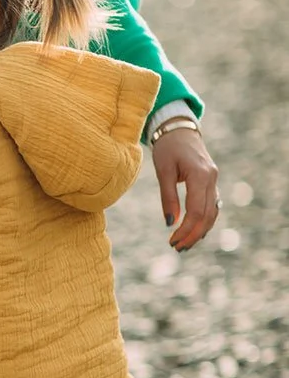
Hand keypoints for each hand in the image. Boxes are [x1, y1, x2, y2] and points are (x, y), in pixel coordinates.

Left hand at [151, 126, 219, 250]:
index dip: (186, 229)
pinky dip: (204, 221)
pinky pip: (211, 206)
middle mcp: (211, 179)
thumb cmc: (168, 148)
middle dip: (192, 235)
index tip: (172, 241)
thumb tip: (170, 223)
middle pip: (207, 215)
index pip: (196, 211)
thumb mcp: (163, 170)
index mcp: (200, 175)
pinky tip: (193, 232)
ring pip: (212, 213)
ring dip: (200, 231)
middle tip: (177, 248)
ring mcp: (214, 181)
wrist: (179, 129)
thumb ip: (167, 197)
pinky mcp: (211, 183)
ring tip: (184, 245)